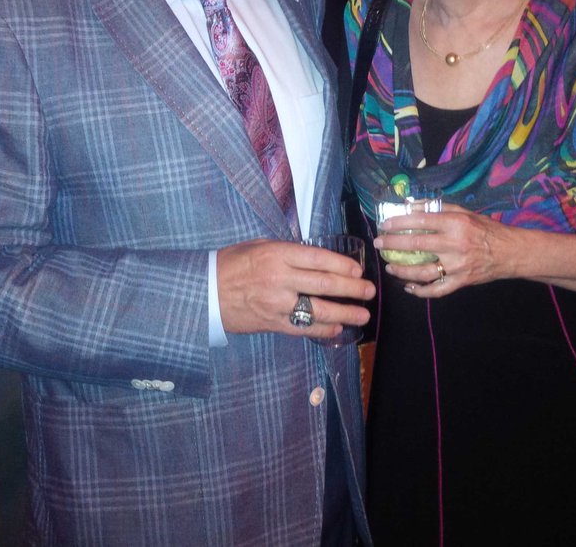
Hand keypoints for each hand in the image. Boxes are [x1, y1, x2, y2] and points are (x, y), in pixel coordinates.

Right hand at [217, 239, 374, 338]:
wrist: (205, 292)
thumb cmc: (231, 264)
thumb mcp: (258, 246)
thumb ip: (287, 251)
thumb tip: (315, 258)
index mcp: (277, 254)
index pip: (319, 259)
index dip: (343, 264)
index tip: (358, 269)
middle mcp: (280, 279)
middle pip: (325, 284)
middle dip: (352, 288)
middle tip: (370, 291)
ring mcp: (278, 304)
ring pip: (319, 310)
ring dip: (345, 312)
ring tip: (363, 315)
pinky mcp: (273, 323)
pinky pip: (304, 328)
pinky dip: (323, 329)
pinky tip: (337, 328)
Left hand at [375, 205, 513, 298]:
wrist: (510, 252)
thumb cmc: (486, 229)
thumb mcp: (465, 212)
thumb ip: (438, 208)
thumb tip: (411, 205)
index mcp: (455, 223)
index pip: (421, 221)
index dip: (400, 222)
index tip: (385, 224)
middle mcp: (455, 244)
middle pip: (417, 245)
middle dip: (393, 244)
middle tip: (379, 243)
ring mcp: (457, 265)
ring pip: (423, 271)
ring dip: (402, 270)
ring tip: (390, 266)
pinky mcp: (461, 282)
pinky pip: (437, 290)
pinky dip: (421, 291)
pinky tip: (408, 287)